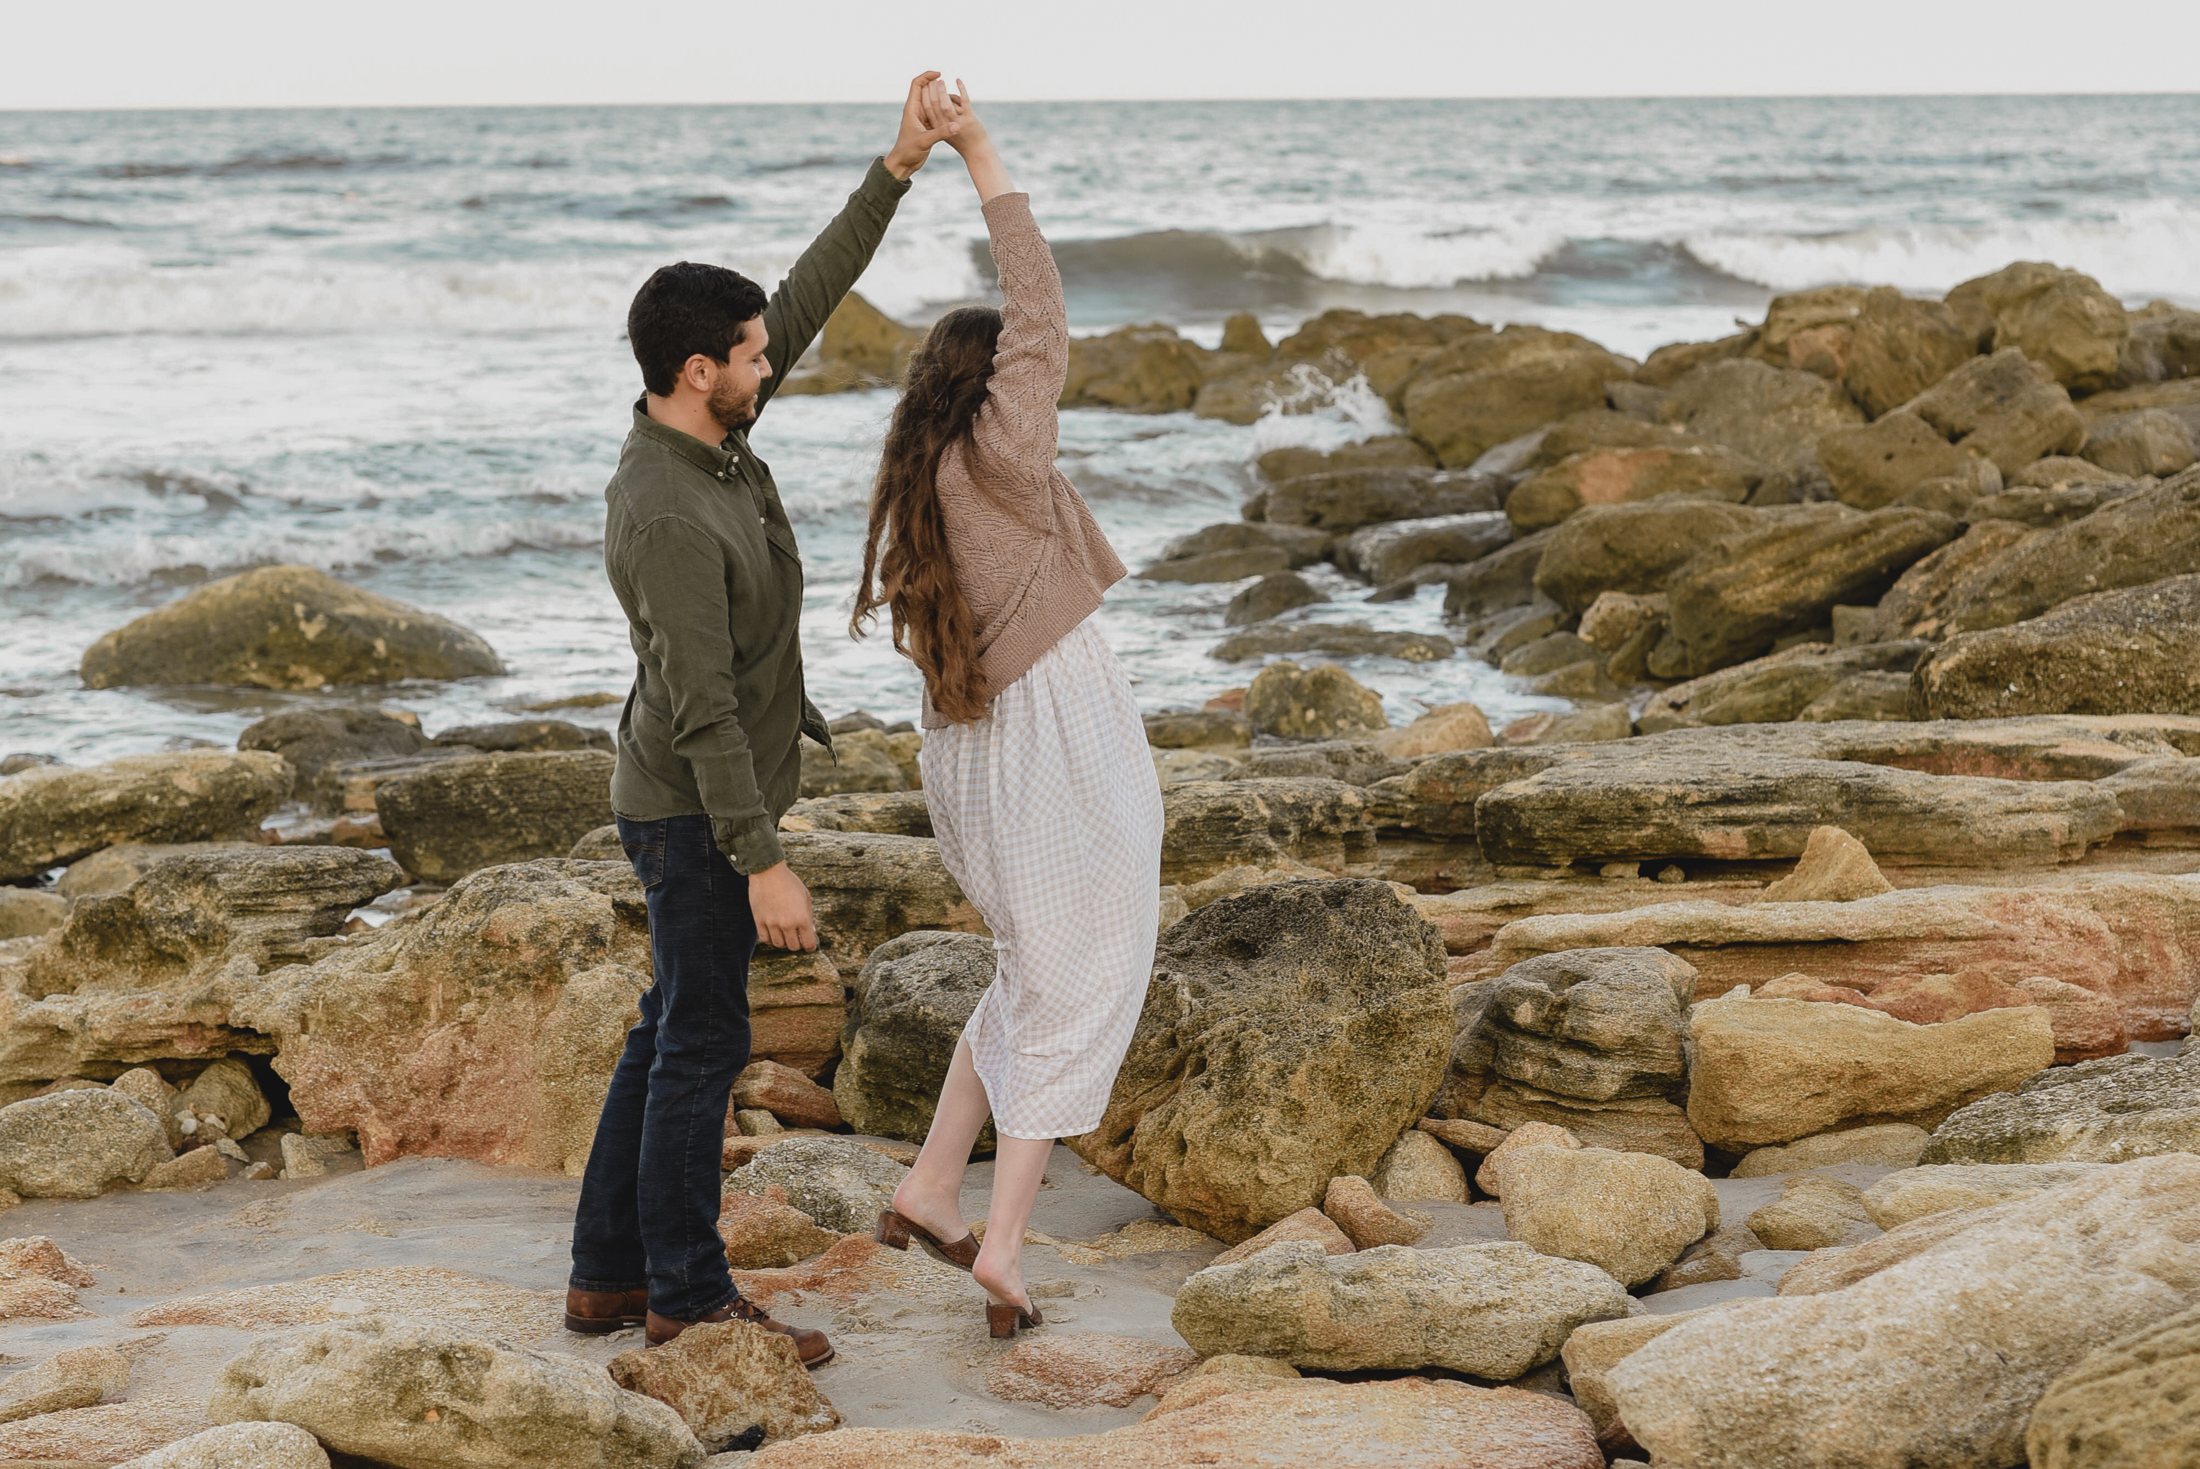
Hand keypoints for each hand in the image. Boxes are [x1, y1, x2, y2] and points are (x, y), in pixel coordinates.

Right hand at [748, 862, 818, 951]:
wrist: (768, 872)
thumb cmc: (790, 883)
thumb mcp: (805, 897)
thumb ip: (809, 916)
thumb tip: (810, 932)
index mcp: (802, 918)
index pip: (808, 944)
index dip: (810, 947)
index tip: (809, 945)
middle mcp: (788, 924)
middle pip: (794, 947)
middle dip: (797, 944)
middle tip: (797, 938)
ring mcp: (772, 924)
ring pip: (779, 944)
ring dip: (784, 942)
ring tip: (785, 935)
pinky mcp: (759, 921)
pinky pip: (765, 939)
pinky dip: (771, 940)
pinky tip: (774, 934)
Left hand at [884, 71, 956, 179]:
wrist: (903, 164)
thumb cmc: (908, 151)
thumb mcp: (925, 141)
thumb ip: (941, 132)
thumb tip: (957, 126)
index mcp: (911, 108)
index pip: (917, 84)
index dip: (927, 76)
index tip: (940, 74)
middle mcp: (916, 110)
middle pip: (925, 89)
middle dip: (936, 85)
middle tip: (948, 85)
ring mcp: (921, 118)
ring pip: (932, 101)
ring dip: (941, 97)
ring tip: (954, 97)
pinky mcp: (926, 126)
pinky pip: (936, 112)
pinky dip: (943, 109)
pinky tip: (953, 110)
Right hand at [934, 80, 1011, 202]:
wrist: (976, 152)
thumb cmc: (960, 138)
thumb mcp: (945, 128)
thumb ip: (940, 115)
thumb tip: (939, 97)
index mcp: (937, 128)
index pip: (926, 109)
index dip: (924, 95)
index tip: (924, 84)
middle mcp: (945, 126)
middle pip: (934, 105)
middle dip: (931, 90)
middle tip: (931, 79)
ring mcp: (957, 123)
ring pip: (946, 104)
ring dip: (942, 90)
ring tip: (941, 80)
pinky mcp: (969, 120)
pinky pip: (964, 101)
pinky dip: (961, 89)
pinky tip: (958, 80)